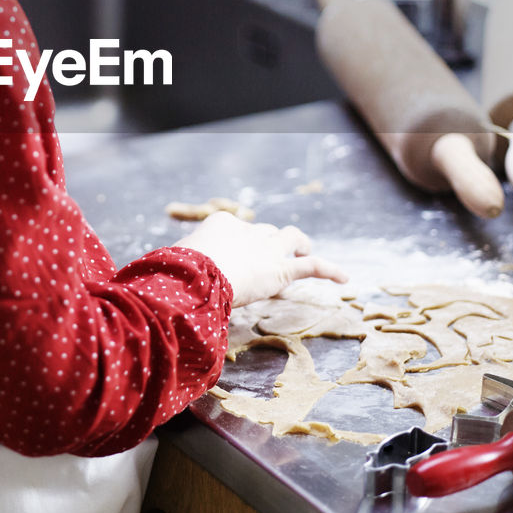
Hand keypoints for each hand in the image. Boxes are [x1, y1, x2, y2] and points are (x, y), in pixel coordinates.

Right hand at [173, 211, 345, 306]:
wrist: (198, 274)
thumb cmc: (181, 271)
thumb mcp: (177, 266)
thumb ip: (183, 272)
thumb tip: (167, 289)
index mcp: (221, 223)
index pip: (235, 229)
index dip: (238, 244)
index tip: (232, 258)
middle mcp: (248, 230)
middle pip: (264, 232)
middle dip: (266, 243)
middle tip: (263, 261)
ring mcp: (267, 248)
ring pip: (291, 237)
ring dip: (299, 244)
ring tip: (304, 251)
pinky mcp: (282, 269)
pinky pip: (313, 266)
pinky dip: (330, 270)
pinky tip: (344, 279)